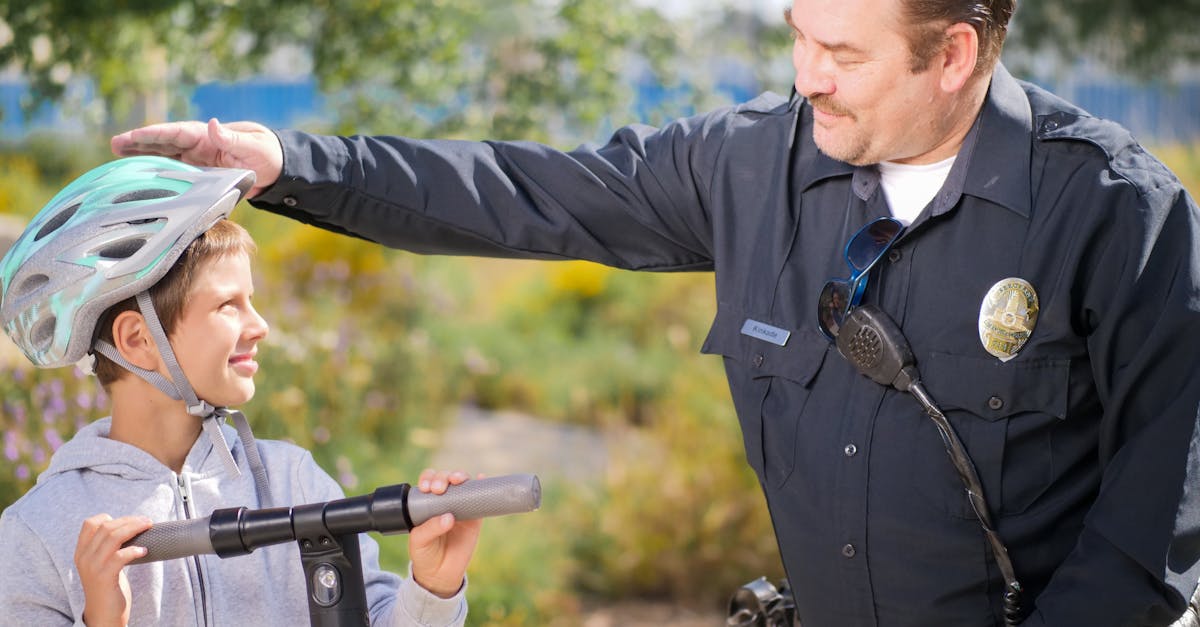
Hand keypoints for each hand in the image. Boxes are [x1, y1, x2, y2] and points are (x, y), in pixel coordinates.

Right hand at [74, 514, 151, 626]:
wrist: (103, 615)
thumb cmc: (109, 587)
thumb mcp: (103, 563)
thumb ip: (109, 547)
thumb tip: (132, 527)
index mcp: (82, 552)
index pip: (90, 524)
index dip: (110, 518)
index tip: (128, 521)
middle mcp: (84, 557)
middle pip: (106, 527)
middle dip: (129, 520)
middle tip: (146, 521)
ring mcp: (93, 567)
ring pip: (113, 537)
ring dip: (134, 528)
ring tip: (148, 528)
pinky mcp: (104, 578)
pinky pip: (120, 556)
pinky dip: (134, 550)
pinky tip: (144, 551)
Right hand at [110, 118, 283, 196]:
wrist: (278, 168)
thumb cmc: (267, 153)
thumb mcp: (253, 145)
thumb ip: (232, 138)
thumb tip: (212, 124)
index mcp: (207, 136)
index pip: (175, 134)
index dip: (152, 135)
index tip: (131, 137)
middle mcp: (198, 146)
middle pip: (163, 143)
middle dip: (139, 143)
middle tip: (114, 144)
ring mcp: (197, 160)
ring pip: (164, 156)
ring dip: (143, 156)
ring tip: (118, 156)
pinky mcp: (200, 174)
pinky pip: (175, 174)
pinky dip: (158, 174)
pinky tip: (142, 178)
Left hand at [408, 470, 483, 598]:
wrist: (439, 575)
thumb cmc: (425, 555)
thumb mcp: (419, 542)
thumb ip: (430, 528)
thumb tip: (449, 517)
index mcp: (427, 503)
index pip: (428, 482)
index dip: (428, 479)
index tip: (426, 487)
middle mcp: (444, 501)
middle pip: (446, 479)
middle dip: (443, 477)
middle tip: (439, 489)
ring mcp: (461, 508)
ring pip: (463, 485)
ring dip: (461, 476)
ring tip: (457, 480)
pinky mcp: (475, 519)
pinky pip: (480, 500)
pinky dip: (482, 485)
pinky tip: (482, 478)